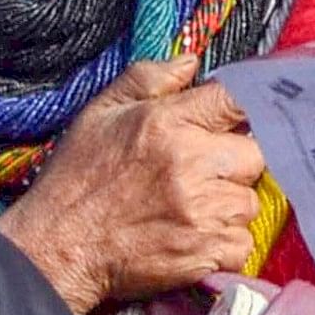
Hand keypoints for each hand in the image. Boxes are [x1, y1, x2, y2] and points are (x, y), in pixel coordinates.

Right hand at [0, 58, 264, 314]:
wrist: (58, 247)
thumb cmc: (76, 178)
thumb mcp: (100, 113)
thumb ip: (147, 79)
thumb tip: (192, 61)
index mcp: (168, 122)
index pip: (237, 100)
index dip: (244, 108)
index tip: (235, 120)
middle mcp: (192, 163)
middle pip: (256, 153)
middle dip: (237, 161)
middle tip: (207, 171)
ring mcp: (202, 211)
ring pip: (250, 201)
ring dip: (230, 205)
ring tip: (195, 207)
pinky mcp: (205, 253)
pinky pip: (244, 244)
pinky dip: (227, 245)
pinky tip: (196, 238)